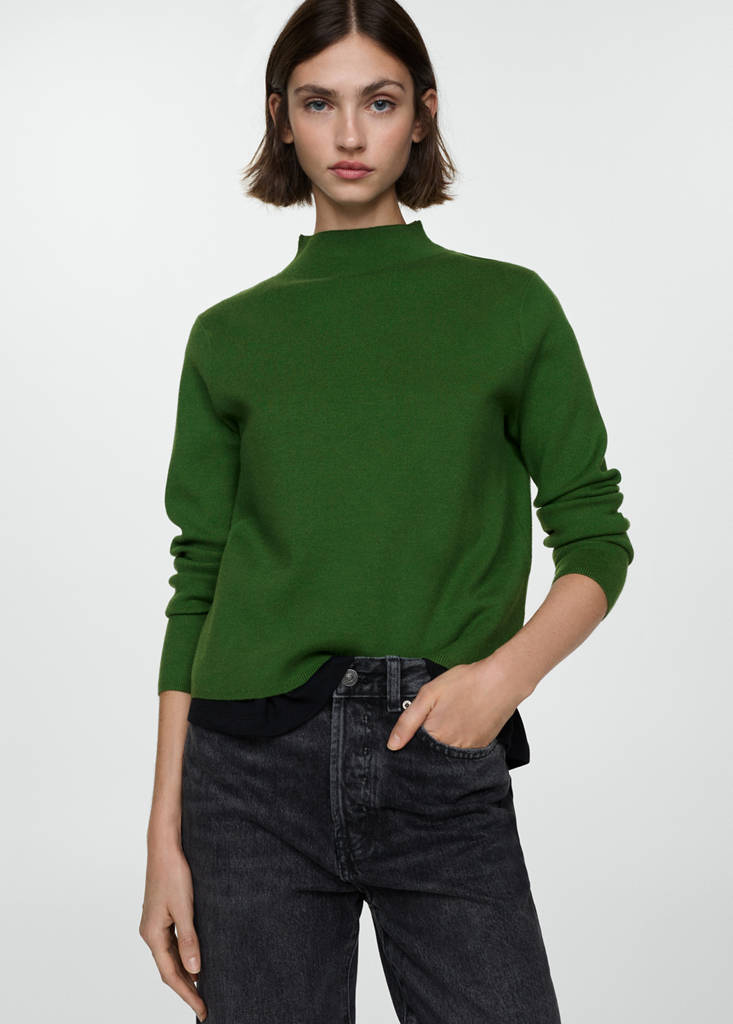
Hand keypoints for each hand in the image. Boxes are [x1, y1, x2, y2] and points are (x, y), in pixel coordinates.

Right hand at [139, 836, 207, 1021]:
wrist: (164, 846)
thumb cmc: (174, 873)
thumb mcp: (185, 908)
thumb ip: (189, 940)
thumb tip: (195, 971)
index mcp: (152, 934)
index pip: (170, 974)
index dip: (187, 994)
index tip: (202, 1009)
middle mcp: (150, 932)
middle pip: (168, 969)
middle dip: (186, 989)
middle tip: (205, 1005)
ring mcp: (154, 924)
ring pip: (170, 957)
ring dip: (185, 974)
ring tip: (203, 989)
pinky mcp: (161, 915)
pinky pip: (171, 944)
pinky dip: (183, 956)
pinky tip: (195, 960)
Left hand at [386, 659, 522, 750]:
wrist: (502, 680)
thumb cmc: (465, 683)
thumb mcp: (429, 694)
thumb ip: (408, 722)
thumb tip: (392, 746)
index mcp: (435, 736)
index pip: (414, 751)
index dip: (410, 743)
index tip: (411, 734)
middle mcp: (451, 750)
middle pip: (431, 757)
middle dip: (426, 747)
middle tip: (434, 721)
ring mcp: (469, 751)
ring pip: (447, 755)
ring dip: (442, 745)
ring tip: (448, 721)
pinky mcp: (482, 747)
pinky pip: (464, 753)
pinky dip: (458, 743)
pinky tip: (460, 725)